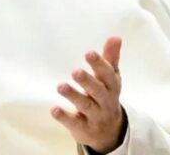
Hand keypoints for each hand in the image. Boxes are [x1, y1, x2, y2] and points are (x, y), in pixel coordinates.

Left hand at [51, 36, 124, 153]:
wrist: (110, 132)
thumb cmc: (106, 96)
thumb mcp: (110, 79)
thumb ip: (110, 58)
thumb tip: (116, 37)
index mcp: (111, 87)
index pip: (108, 75)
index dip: (99, 64)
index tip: (89, 53)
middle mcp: (105, 102)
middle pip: (98, 91)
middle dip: (87, 81)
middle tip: (75, 71)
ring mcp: (95, 116)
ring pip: (86, 106)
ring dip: (73, 96)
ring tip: (60, 86)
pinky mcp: (83, 129)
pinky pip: (74, 123)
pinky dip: (64, 117)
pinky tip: (54, 109)